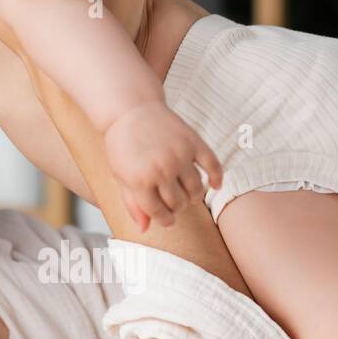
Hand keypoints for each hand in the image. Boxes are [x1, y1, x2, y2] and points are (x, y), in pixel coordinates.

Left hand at [102, 101, 224, 230]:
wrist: (130, 110)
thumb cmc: (122, 145)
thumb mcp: (120, 175)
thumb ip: (132, 202)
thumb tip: (144, 228)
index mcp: (139, 180)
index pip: (158, 213)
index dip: (163, 219)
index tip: (167, 219)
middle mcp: (161, 169)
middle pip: (178, 203)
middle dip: (176, 207)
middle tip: (174, 203)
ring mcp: (179, 155)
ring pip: (196, 190)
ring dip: (193, 196)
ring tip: (188, 194)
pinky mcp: (193, 142)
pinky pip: (213, 166)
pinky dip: (217, 178)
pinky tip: (215, 185)